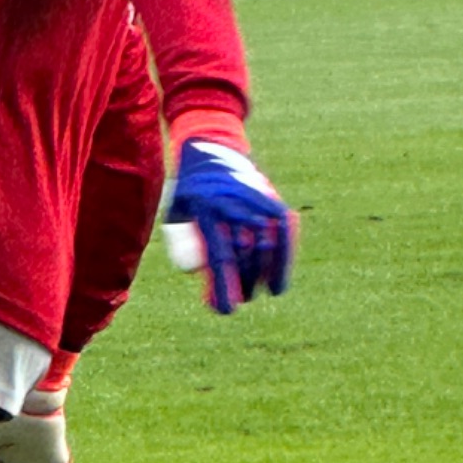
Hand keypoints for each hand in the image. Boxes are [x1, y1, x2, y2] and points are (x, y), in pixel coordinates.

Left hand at [165, 137, 295, 314]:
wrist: (210, 150)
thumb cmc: (189, 193)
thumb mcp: (178, 216)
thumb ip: (186, 246)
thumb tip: (199, 276)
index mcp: (206, 210)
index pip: (220, 256)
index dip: (224, 286)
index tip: (227, 311)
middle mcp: (234, 205)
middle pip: (246, 255)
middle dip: (244, 282)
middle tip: (242, 298)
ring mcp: (255, 200)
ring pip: (268, 245)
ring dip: (265, 274)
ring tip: (264, 292)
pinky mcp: (270, 198)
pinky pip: (285, 231)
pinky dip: (285, 257)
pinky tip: (279, 281)